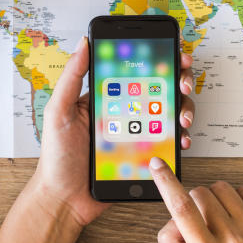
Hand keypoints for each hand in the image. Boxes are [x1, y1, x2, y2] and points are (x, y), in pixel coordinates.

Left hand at [32, 37, 195, 227]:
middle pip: (161, 87)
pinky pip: (169, 142)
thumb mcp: (59, 111)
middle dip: (180, 80)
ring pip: (170, 113)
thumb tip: (83, 42)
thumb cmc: (57, 157)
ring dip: (185, 108)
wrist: (65, 200)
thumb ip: (72, 76)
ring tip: (182, 117)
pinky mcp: (146, 155)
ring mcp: (138, 133)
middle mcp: (126, 111)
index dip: (159, 58)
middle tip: (183, 83)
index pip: (136, 70)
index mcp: (107, 96)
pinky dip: (181, 137)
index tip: (174, 53)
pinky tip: (181, 139)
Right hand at [150, 158, 242, 242]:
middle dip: (195, 203)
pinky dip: (237, 199)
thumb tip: (174, 215)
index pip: (182, 209)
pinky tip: (238, 220)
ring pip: (222, 188)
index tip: (157, 164)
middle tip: (202, 224)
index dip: (166, 182)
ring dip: (215, 199)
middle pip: (201, 194)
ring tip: (222, 222)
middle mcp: (234, 242)